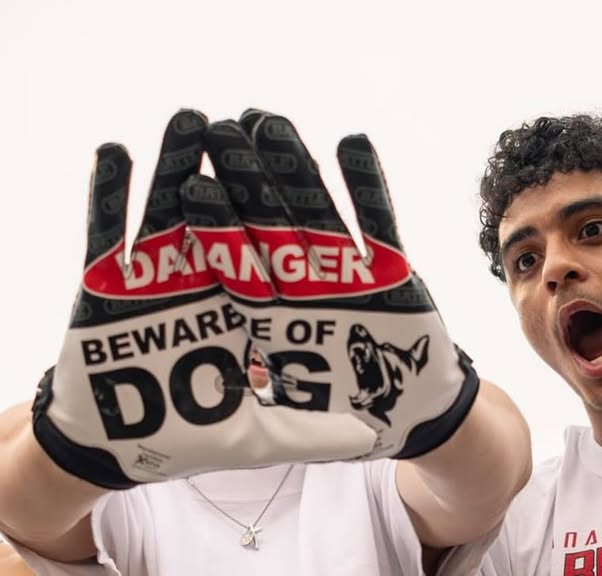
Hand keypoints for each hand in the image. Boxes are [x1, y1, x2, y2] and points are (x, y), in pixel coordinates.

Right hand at [32, 110, 378, 488]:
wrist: (116, 450)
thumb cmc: (188, 445)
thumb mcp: (263, 438)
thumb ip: (313, 432)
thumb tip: (373, 436)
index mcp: (250, 311)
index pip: (279, 251)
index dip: (296, 208)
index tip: (306, 161)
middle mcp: (206, 284)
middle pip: (228, 219)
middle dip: (241, 173)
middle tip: (251, 123)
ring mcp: (155, 279)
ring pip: (169, 212)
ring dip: (177, 167)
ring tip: (188, 119)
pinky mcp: (106, 285)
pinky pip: (106, 232)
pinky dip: (109, 196)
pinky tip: (113, 152)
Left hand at [180, 110, 478, 460]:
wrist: (413, 413)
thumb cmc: (347, 421)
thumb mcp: (292, 428)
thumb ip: (258, 409)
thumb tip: (212, 399)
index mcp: (266, 318)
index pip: (233, 265)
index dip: (213, 227)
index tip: (189, 185)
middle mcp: (298, 287)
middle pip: (263, 224)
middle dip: (240, 179)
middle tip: (216, 130)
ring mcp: (341, 272)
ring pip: (311, 211)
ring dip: (292, 167)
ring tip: (268, 120)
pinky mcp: (387, 265)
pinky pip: (377, 221)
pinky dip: (367, 185)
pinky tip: (352, 142)